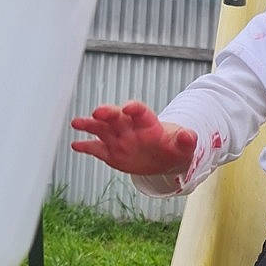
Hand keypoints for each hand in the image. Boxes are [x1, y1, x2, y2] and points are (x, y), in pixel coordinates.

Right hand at [70, 101, 197, 175]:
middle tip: (97, 111)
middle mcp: (129, 127)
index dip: (134, 108)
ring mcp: (118, 138)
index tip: (128, 108)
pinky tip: (75, 144)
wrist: (165, 158)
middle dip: (107, 113)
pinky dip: (86, 146)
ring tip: (76, 122)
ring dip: (89, 124)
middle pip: (116, 117)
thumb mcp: (184, 145)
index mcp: (147, 122)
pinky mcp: (111, 152)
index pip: (140, 112)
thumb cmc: (174, 147)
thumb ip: (186, 139)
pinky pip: (96, 148)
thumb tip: (190, 135)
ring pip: (102, 129)